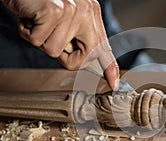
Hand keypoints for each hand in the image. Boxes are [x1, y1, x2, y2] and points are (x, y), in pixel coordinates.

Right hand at [3, 0, 118, 89]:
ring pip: (55, 51)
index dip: (110, 68)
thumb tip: (81, 60)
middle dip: (65, 56)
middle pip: (85, 57)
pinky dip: (28, 33)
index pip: (104, 47)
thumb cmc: (38, 2)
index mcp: (91, 13)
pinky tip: (29, 18)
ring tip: (37, 22)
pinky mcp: (54, 11)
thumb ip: (76, 37)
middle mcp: (86, 10)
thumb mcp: (64, 19)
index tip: (114, 84)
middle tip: (51, 34)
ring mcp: (72, 10)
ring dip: (41, 40)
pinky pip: (40, 42)